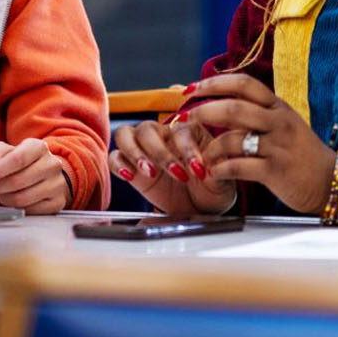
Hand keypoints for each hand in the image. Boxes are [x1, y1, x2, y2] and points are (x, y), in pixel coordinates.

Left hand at [0, 138, 69, 213]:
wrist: (46, 173)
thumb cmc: (22, 162)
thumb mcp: (6, 150)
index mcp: (38, 147)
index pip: (17, 160)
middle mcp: (52, 165)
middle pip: (18, 181)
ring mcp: (57, 185)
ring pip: (23, 198)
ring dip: (4, 198)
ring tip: (0, 193)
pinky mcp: (58, 203)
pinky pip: (30, 211)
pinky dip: (16, 208)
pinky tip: (13, 200)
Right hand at [110, 111, 236, 216]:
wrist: (201, 207)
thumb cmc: (212, 188)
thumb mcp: (222, 179)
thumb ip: (217, 168)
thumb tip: (210, 164)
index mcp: (188, 131)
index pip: (180, 131)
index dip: (187, 150)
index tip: (198, 171)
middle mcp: (162, 135)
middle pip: (147, 129)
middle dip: (159, 152)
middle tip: (175, 173)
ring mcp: (143, 149)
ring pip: (125, 134)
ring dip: (135, 153)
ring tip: (149, 172)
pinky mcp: (131, 167)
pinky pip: (115, 157)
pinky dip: (118, 164)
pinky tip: (129, 176)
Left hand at [184, 73, 335, 214]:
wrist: (332, 181)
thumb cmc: (300, 152)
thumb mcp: (282, 123)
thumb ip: (254, 112)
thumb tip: (217, 99)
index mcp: (277, 107)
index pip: (243, 84)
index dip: (213, 83)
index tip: (190, 89)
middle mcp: (278, 122)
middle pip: (233, 108)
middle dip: (202, 112)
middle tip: (185, 119)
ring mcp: (278, 146)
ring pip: (233, 138)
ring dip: (210, 147)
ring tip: (200, 156)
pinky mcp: (276, 171)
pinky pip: (240, 166)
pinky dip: (221, 169)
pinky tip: (214, 172)